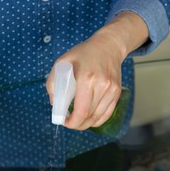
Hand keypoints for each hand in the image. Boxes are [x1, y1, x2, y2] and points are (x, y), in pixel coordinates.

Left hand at [46, 11, 147, 129]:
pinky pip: (107, 114)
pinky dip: (97, 120)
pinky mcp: (117, 93)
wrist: (108, 46)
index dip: (72, 122)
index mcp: (87, 78)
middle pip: (89, 116)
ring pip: (98, 117)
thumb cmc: (83, 54)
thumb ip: (53, 83)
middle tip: (69, 122)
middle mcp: (102, 86)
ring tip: (77, 120)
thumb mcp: (62, 63)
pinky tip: (89, 119)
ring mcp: (112, 90)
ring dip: (86, 123)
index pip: (81, 110)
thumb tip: (54, 103)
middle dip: (77, 124)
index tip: (65, 122)